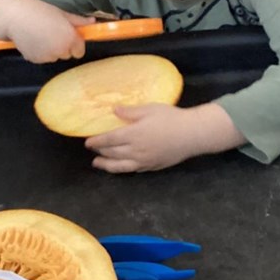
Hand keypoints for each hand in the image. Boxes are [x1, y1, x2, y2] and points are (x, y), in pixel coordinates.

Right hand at [0, 0, 94, 62]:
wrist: (14, 16)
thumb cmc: (39, 11)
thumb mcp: (61, 13)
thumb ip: (78, 21)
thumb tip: (93, 22)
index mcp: (70, 39)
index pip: (80, 51)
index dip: (75, 44)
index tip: (68, 35)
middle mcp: (60, 51)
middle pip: (67, 54)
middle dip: (63, 46)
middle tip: (52, 31)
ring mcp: (47, 57)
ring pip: (54, 56)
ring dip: (51, 49)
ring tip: (41, 34)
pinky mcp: (35, 60)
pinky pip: (42, 58)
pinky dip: (40, 52)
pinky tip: (33, 39)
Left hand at [85, 103, 243, 172]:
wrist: (192, 134)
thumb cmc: (171, 118)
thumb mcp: (150, 109)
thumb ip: (130, 112)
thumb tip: (113, 110)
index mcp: (133, 135)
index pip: (109, 140)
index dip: (97, 141)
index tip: (87, 142)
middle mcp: (135, 151)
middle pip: (112, 154)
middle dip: (100, 152)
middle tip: (92, 151)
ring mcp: (144, 161)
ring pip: (120, 166)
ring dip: (107, 165)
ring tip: (98, 164)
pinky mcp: (153, 167)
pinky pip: (133, 170)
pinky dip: (123, 169)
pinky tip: (121, 166)